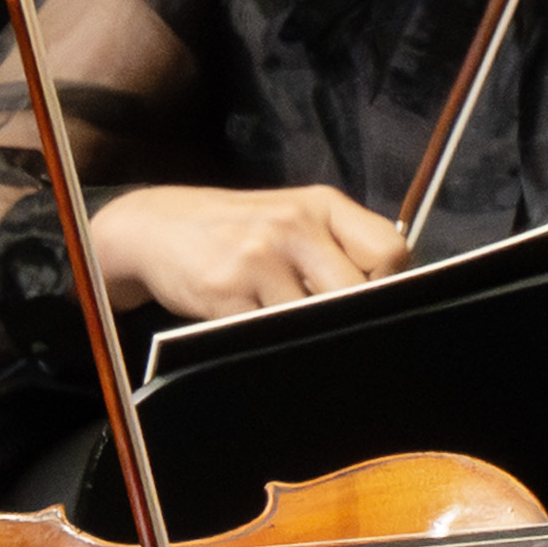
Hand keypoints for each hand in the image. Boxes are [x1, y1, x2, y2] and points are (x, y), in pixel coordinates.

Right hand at [98, 175, 410, 319]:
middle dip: (349, 318)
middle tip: (333, 327)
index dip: (389, 286)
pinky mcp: (225, 293)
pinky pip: (267, 334)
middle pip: (356, 293)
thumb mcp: (294, 218)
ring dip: (306, 333)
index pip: (390, 251)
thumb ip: (340, 247)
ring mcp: (258, 258)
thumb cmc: (239, 229)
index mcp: (322, 205)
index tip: (371, 303)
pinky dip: (267, 340)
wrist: (158, 227)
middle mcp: (293, 226)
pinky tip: (253, 326)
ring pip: (313, 320)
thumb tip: (389, 301)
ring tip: (285, 324)